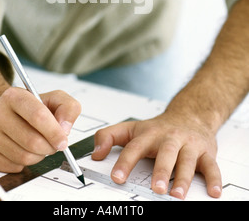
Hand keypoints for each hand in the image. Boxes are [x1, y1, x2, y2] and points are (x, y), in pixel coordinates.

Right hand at [0, 87, 80, 172]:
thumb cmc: (33, 107)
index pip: (38, 116)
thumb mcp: (54, 99)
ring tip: (39, 145)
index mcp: (14, 95)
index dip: (54, 132)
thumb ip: (68, 108)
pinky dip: (24, 163)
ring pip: (23, 156)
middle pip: (32, 141)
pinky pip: (13, 166)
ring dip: (39, 156)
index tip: (63, 141)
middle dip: (49, 147)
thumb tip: (64, 129)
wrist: (6, 112)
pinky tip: (24, 149)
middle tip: (53, 145)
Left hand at [92, 113, 221, 199]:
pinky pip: (211, 166)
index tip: (117, 177)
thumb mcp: (132, 128)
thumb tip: (95, 153)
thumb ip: (109, 136)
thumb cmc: (159, 128)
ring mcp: (188, 145)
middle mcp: (170, 138)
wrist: (190, 115)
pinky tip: (212, 192)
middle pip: (166, 153)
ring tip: (177, 194)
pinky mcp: (206, 152)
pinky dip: (214, 179)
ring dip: (184, 178)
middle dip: (161, 171)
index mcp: (149, 134)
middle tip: (155, 188)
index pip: (134, 147)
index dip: (125, 162)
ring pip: (187, 161)